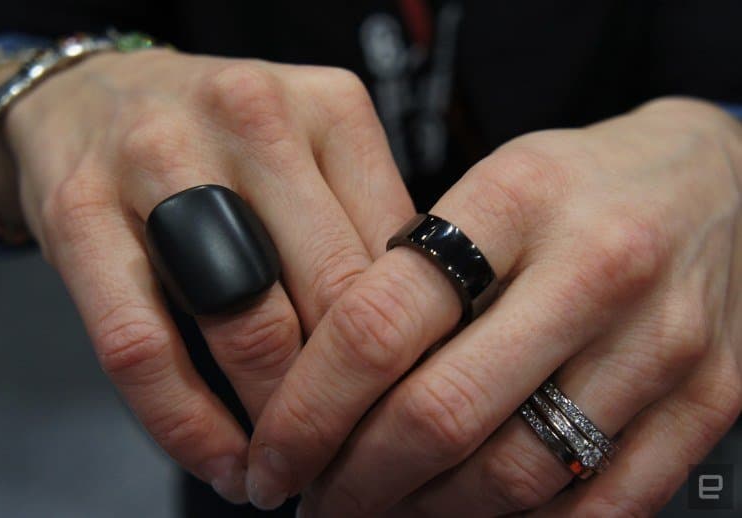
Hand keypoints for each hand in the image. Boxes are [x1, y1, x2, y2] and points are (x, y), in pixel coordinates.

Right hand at [0, 49, 413, 501]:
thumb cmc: (221, 140)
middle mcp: (253, 119)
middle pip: (330, 296)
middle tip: (354, 456)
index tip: (409, 412)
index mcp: (331, 109)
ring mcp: (160, 159)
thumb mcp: (313, 151)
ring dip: (275, 422)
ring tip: (288, 470)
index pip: (397, 258)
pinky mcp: (80, 210)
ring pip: (245, 325)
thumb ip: (364, 229)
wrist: (91, 96)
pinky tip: (217, 461)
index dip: (411, 355)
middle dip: (348, 401)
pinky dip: (186, 424)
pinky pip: (141, 346)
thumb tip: (415, 347)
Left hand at [248, 98, 741, 514]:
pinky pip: (603, 504)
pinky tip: (471, 516)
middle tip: (318, 498)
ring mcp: (660, 344)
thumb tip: (325, 379)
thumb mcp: (489, 186)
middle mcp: (594, 271)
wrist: (719, 183)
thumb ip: (413, 273)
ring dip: (427, 512)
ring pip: (516, 476)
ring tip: (384, 507)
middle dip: (357, 481)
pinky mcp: (707, 399)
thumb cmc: (582, 184)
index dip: (308, 408)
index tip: (275, 453)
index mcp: (516, 199)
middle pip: (441, 414)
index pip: (380, 323)